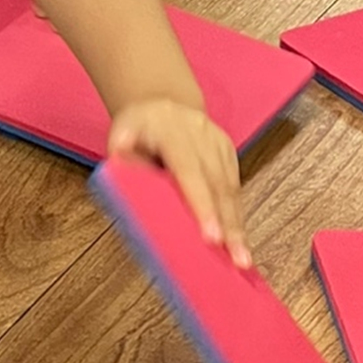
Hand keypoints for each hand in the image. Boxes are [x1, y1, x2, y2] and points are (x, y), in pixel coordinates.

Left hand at [107, 99, 249, 266]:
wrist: (159, 103)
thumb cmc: (137, 130)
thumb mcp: (121, 136)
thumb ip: (123, 156)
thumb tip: (124, 173)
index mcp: (170, 130)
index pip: (189, 170)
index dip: (202, 204)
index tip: (211, 237)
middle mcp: (200, 134)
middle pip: (218, 183)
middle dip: (228, 224)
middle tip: (236, 259)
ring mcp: (218, 141)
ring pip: (231, 187)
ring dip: (237, 224)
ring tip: (241, 258)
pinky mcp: (228, 151)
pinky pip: (235, 185)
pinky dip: (237, 214)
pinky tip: (239, 238)